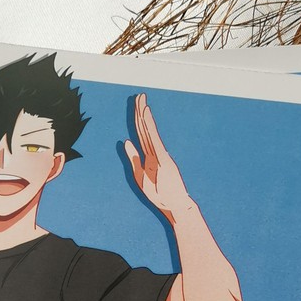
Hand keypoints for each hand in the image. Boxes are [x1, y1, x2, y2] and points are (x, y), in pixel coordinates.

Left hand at [123, 93, 193, 221]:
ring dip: (144, 114)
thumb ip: (133, 158)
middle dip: (140, 111)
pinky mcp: (162, 158)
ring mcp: (159, 154)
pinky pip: (153, 139)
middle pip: (144, 128)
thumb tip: (125, 140)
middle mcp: (154, 152)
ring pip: (148, 131)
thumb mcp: (139, 176)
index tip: (137, 105)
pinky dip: (149, 126)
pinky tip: (145, 114)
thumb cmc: (159, 194)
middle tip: (139, 95)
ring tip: (141, 99)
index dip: (137, 119)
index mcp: (149, 156)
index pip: (141, 134)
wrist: (175, 205)